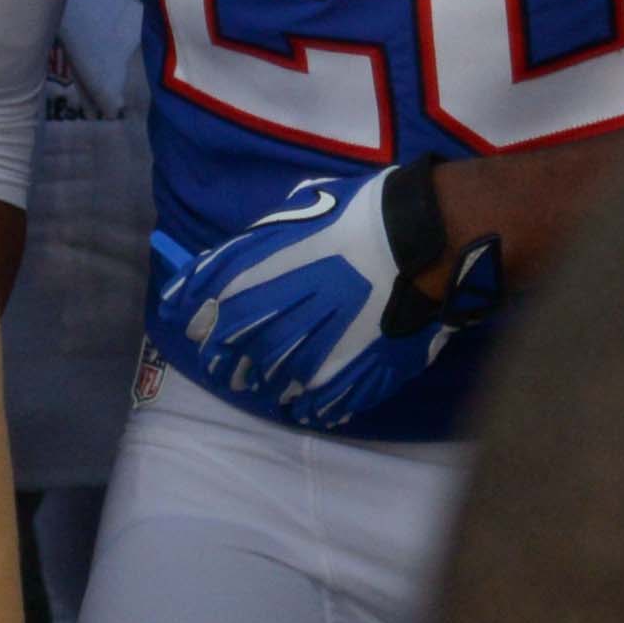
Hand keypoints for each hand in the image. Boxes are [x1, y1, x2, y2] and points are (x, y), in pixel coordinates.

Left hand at [157, 164, 498, 432]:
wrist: (425, 240)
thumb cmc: (359, 215)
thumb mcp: (293, 216)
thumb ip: (248, 250)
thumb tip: (208, 276)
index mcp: (258, 277)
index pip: (204, 313)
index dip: (198, 319)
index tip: (198, 325)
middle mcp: (276, 323)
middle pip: (233, 355)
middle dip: (227, 359)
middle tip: (229, 362)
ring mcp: (314, 357)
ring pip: (273, 384)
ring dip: (267, 382)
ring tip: (272, 376)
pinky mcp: (349, 380)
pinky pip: (318, 407)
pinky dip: (309, 405)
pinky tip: (310, 398)